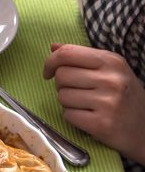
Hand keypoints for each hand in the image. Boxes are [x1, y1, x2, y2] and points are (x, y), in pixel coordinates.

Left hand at [43, 44, 144, 162]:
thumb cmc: (123, 96)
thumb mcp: (110, 70)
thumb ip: (81, 57)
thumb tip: (53, 47)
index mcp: (112, 61)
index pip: (67, 53)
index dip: (50, 62)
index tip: (48, 72)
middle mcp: (111, 79)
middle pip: (61, 75)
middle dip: (62, 85)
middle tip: (78, 92)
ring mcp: (108, 102)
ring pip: (62, 96)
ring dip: (68, 103)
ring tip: (87, 105)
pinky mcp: (102, 124)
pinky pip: (68, 115)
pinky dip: (73, 118)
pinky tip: (89, 118)